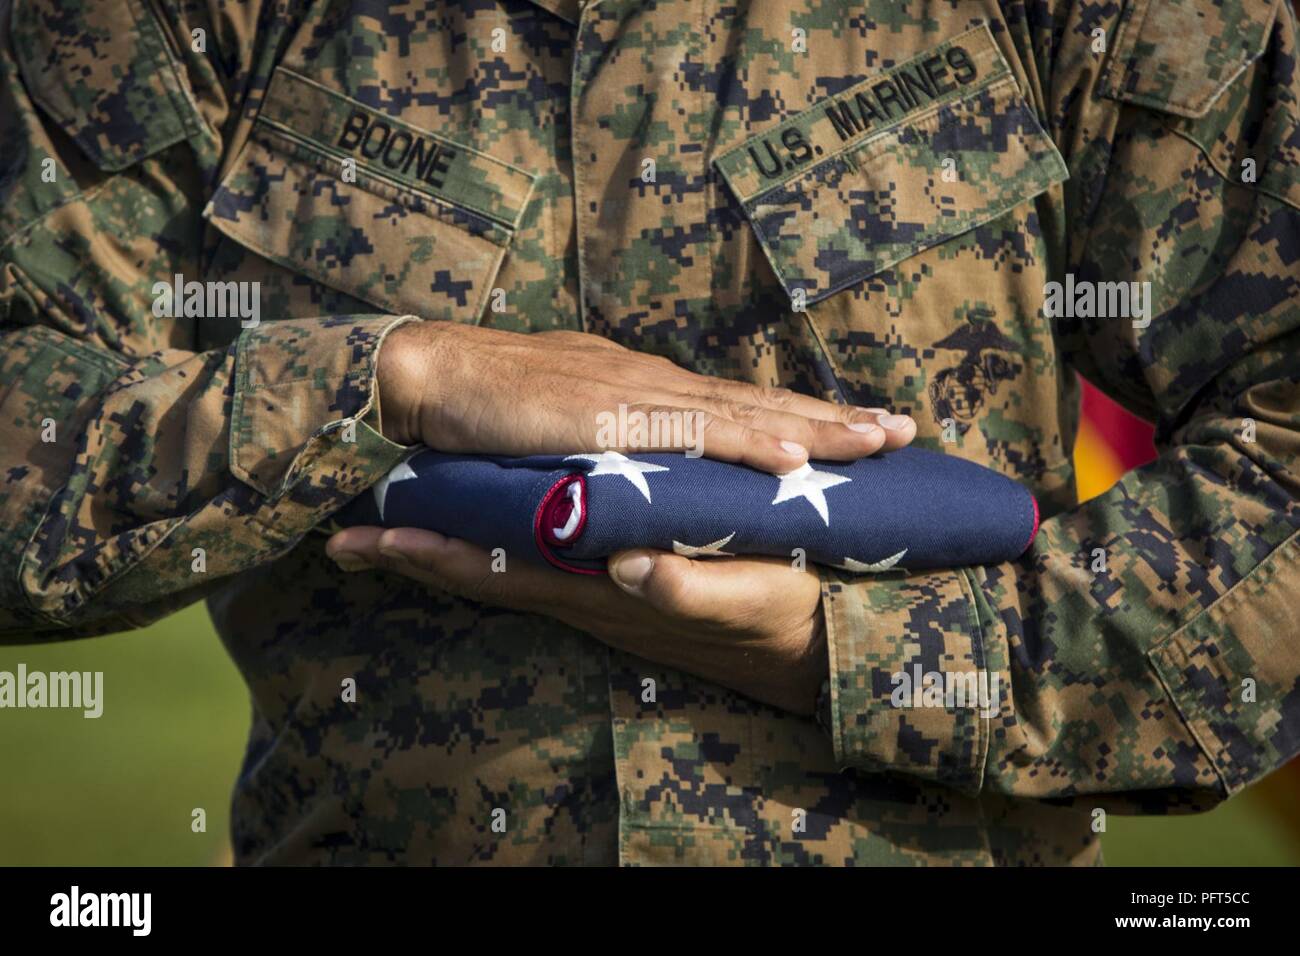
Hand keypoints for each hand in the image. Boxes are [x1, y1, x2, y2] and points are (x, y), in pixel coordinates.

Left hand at [325, 527, 828, 715]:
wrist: (814, 645)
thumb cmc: (786, 617)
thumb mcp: (749, 600)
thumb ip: (689, 590)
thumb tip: (628, 568)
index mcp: (610, 594)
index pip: (505, 574)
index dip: (439, 556)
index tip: (372, 540)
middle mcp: (592, 594)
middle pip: (487, 572)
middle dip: (418, 554)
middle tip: (347, 537)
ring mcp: (602, 589)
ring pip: (509, 566)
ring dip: (450, 547)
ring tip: (391, 524)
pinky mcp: (622, 578)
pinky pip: (543, 560)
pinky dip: (500, 543)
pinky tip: (485, 525)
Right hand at [377, 322, 915, 472]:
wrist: (429, 373)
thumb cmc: (488, 399)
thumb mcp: (564, 418)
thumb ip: (609, 434)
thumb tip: (642, 451)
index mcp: (646, 385)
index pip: (739, 401)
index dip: (801, 415)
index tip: (859, 426)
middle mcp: (654, 382)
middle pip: (760, 400)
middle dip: (835, 418)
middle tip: (905, 428)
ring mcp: (635, 395)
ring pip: (742, 412)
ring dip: (812, 427)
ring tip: (877, 441)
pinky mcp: (609, 417)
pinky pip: (689, 434)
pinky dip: (744, 443)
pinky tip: (789, 456)